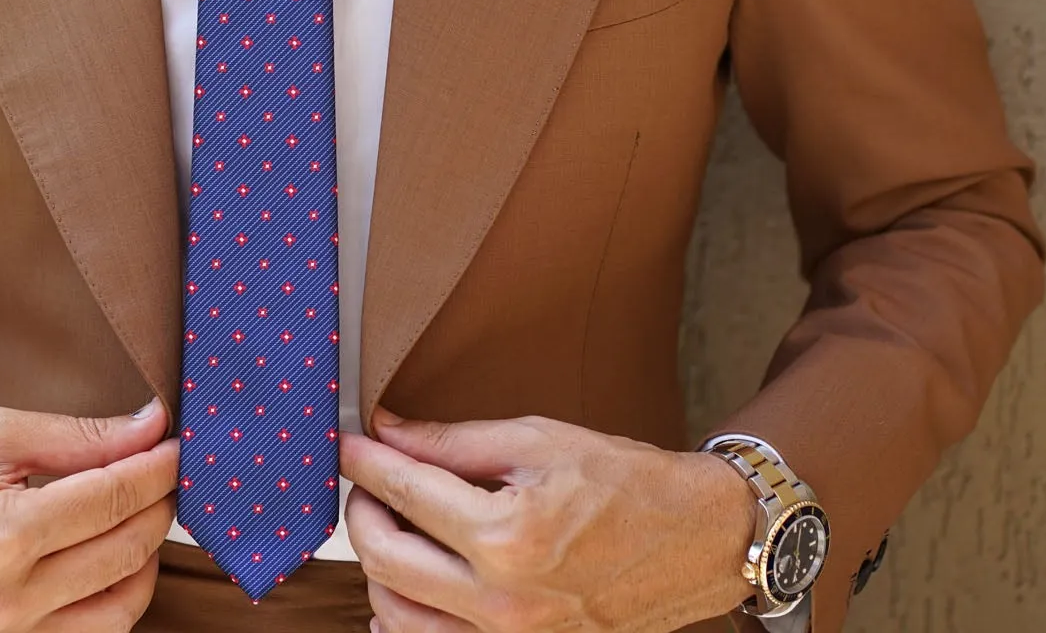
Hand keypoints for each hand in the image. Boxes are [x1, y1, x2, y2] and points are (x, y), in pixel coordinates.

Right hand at [0, 399, 178, 631]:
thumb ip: (78, 436)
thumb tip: (150, 425)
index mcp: (1, 536)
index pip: (113, 499)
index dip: (157, 467)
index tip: (177, 444)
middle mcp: (5, 600)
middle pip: (125, 552)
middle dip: (159, 506)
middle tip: (164, 472)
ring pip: (120, 608)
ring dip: (145, 558)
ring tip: (139, 515)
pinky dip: (113, 598)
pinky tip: (109, 559)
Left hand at [340, 408, 754, 632]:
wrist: (697, 541)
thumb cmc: (625, 484)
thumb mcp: (538, 441)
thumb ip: (452, 441)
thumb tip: (387, 430)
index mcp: (506, 537)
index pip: (404, 493)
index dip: (365, 462)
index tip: (348, 444)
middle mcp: (501, 601)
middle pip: (382, 556)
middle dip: (361, 509)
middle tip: (366, 480)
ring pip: (393, 611)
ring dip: (376, 563)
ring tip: (389, 523)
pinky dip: (401, 614)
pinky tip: (406, 580)